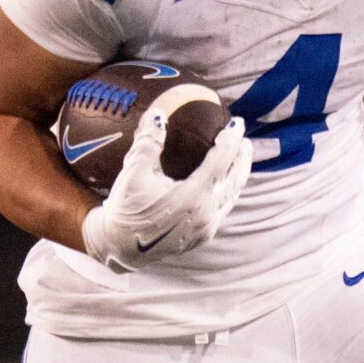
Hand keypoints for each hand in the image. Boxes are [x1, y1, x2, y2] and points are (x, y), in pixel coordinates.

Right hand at [80, 109, 252, 272]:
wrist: (120, 248)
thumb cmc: (125, 209)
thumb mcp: (132, 173)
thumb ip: (147, 142)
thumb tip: (158, 114)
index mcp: (192, 195)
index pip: (222, 159)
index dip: (231, 138)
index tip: (236, 122)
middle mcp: (205, 212)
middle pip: (235, 177)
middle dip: (243, 156)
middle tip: (243, 138)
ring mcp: (207, 227)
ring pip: (232, 195)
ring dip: (239, 174)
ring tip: (239, 158)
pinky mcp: (203, 236)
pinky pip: (224, 209)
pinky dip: (228, 191)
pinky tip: (223, 183)